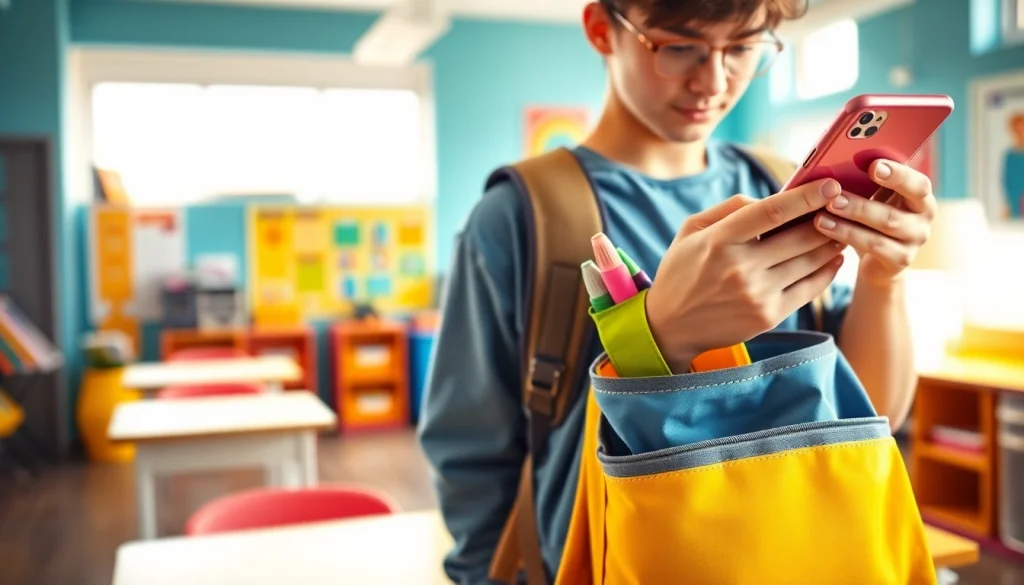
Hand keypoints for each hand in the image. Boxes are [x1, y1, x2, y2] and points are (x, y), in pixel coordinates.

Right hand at [646, 179, 846, 372]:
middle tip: (842, 206)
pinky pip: (810, 289)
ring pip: (810, 261)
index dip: (806, 196)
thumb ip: (729, 208)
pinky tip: (833, 259)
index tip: (830, 184)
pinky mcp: (768, 316)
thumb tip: (771, 199)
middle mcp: (740, 268)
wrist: (670, 326)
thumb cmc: (682, 271)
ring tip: (841, 230)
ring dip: (830, 243)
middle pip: (799, 236)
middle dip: (826, 218)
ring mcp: (757, 294)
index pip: (772, 212)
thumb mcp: (691, 230)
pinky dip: (827, 271)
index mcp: (719, 241)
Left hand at [814, 160, 934, 285]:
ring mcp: (914, 242)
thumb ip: (868, 180)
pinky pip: (872, 247)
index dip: (898, 175)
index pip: (919, 185)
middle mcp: (923, 219)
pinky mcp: (900, 260)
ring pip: (881, 231)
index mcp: (920, 196)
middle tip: (833, 196)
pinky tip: (825, 228)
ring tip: (821, 216)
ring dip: (849, 221)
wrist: (878, 259)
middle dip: (861, 204)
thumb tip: (839, 162)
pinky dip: (846, 236)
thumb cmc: (872, 217)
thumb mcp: (875, 196)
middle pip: (895, 213)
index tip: (873, 166)